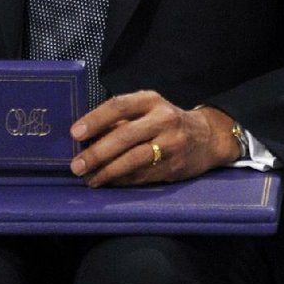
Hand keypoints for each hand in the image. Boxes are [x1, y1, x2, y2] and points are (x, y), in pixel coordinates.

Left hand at [68, 91, 240, 186]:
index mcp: (151, 100)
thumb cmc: (166, 121)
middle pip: (125, 136)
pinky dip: (122, 180)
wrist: (207, 138)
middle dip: (97, 153)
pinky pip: (143, 175)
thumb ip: (120, 120)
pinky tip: (107, 182)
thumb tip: (84, 137)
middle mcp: (163, 120)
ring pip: (134, 159)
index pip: (119, 106)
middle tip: (77, 165)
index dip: (95, 119)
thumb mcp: (147, 109)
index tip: (75, 133)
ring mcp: (171, 144)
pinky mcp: (174, 167)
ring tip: (89, 179)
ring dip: (108, 171)